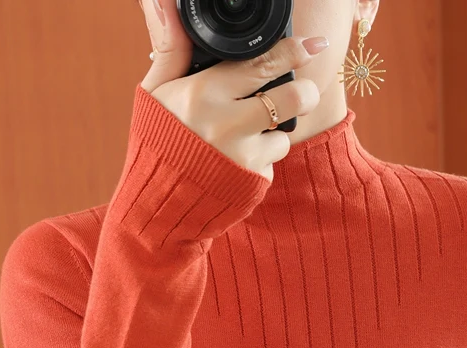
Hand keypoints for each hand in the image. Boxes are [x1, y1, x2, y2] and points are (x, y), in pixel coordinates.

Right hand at [136, 0, 327, 180]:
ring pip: (285, 134)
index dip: (293, 52)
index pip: (262, 63)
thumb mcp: (154, 93)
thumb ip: (170, 48)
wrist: (157, 207)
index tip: (312, 47)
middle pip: (293, 98)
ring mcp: (244, 157)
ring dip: (275, 131)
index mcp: (203, 93)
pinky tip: (237, 161)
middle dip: (305, 91)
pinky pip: (272, 162)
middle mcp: (227, 124)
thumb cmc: (156, 144)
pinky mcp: (254, 183)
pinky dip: (262, 158)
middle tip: (302, 91)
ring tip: (245, 135)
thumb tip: (165, 1)